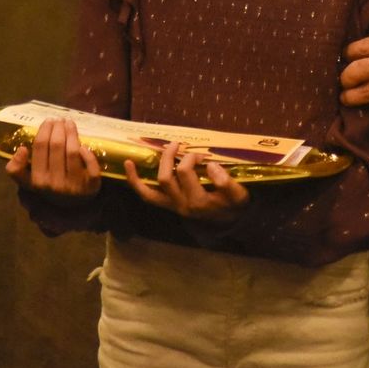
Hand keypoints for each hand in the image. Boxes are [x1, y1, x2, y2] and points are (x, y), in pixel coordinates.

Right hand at [6, 117, 101, 199]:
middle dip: (58, 128)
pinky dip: (88, 154)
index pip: (40, 148)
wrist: (70, 209)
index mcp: (38, 180)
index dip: (44, 131)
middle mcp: (55, 183)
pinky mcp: (92, 186)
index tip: (48, 121)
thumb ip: (15, 169)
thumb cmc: (48, 187)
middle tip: (59, 120)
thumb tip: (21, 149)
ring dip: (72, 133)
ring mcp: (74, 185)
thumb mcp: (27, 182)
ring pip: (73, 152)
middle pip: (57, 146)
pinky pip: (91, 166)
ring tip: (70, 123)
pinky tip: (83, 145)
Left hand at [125, 141, 248, 221]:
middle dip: (169, 157)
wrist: (231, 223)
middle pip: (165, 178)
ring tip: (136, 158)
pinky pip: (148, 196)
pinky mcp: (168, 206)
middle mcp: (181, 205)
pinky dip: (136, 183)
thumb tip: (210, 165)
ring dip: (141, 174)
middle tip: (177, 144)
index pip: (185, 173)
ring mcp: (172, 207)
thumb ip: (226, 182)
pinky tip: (129, 166)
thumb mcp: (239, 195)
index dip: (190, 157)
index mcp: (198, 202)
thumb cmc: (234, 206)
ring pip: (149, 192)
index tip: (200, 154)